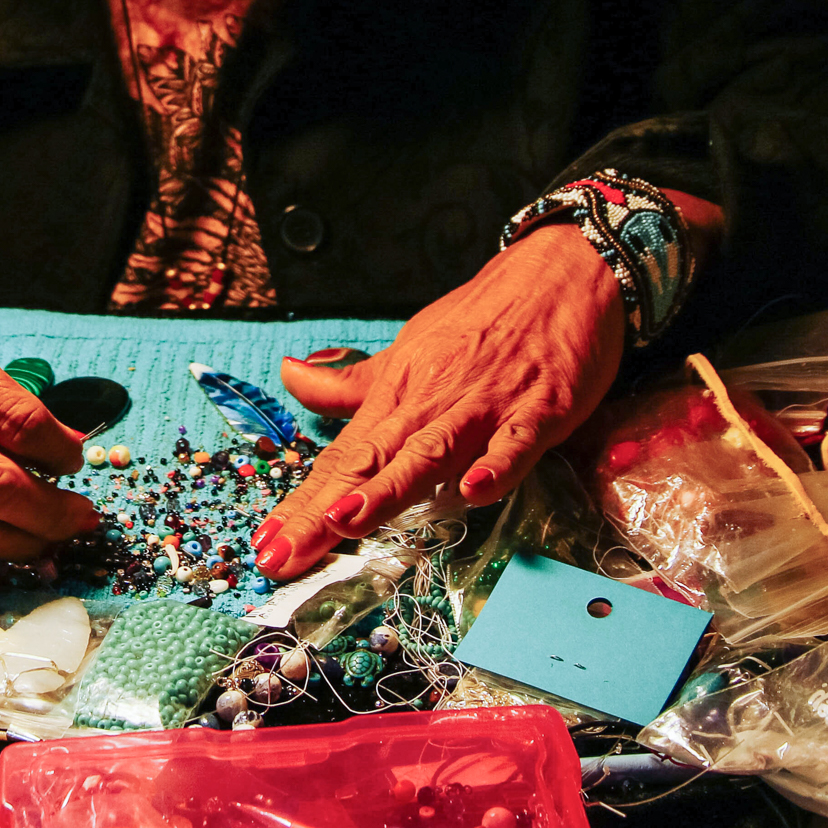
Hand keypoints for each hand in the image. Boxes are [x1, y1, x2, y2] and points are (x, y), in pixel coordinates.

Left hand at [253, 189, 721, 578]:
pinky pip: (515, 443)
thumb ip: (353, 381)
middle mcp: (431, 403)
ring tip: (347, 522)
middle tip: (283, 554)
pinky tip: (474, 492)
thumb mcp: (410, 348)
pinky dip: (496, 466)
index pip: (342, 456)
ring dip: (389, 489)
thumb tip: (291, 377)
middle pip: (370, 464)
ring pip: (430, 453)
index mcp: (398, 393)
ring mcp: (484, 407)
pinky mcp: (539, 409)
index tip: (266, 546)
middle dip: (324, 513)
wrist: (561, 273)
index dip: (302, 503)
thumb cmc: (483, 319)